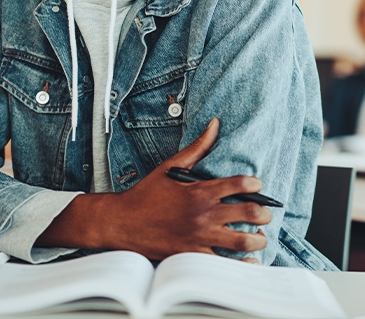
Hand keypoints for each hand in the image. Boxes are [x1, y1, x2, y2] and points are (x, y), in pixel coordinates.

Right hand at [37, 118, 270, 259]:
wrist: (123, 222)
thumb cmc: (146, 194)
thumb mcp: (170, 167)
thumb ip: (196, 147)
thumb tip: (214, 124)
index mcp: (199, 191)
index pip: (239, 184)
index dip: (255, 184)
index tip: (257, 185)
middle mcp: (203, 214)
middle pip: (249, 213)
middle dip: (264, 213)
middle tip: (264, 213)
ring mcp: (200, 237)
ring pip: (243, 241)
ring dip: (258, 239)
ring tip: (259, 236)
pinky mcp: (193, 256)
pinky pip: (226, 264)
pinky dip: (242, 264)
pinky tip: (248, 259)